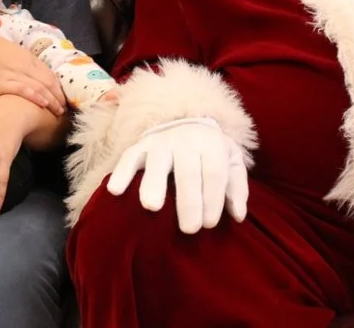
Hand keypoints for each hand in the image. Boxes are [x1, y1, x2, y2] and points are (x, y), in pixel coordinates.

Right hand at [0, 29, 65, 114]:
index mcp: (25, 56)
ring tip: (59, 111)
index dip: (58, 85)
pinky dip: (37, 97)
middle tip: (66, 107)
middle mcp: (23, 64)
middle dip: (59, 95)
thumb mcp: (6, 50)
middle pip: (48, 81)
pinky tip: (45, 104)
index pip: (48, 72)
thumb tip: (24, 67)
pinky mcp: (4, 83)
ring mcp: (14, 73)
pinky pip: (25, 90)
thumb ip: (17, 59)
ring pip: (41, 87)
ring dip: (53, 100)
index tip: (63, 95)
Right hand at [106, 117, 248, 233]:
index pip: (214, 173)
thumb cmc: (210, 152)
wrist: (185, 122)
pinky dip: (121, 173)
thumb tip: (238, 216)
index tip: (209, 225)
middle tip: (190, 230)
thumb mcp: (231, 161)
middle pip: (188, 172)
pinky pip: (128, 158)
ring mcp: (160, 142)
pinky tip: (115, 191)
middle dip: (189, 202)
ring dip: (153, 184)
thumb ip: (237, 188)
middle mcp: (185, 140)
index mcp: (211, 143)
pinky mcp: (140, 146)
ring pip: (157, 163)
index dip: (213, 200)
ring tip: (152, 207)